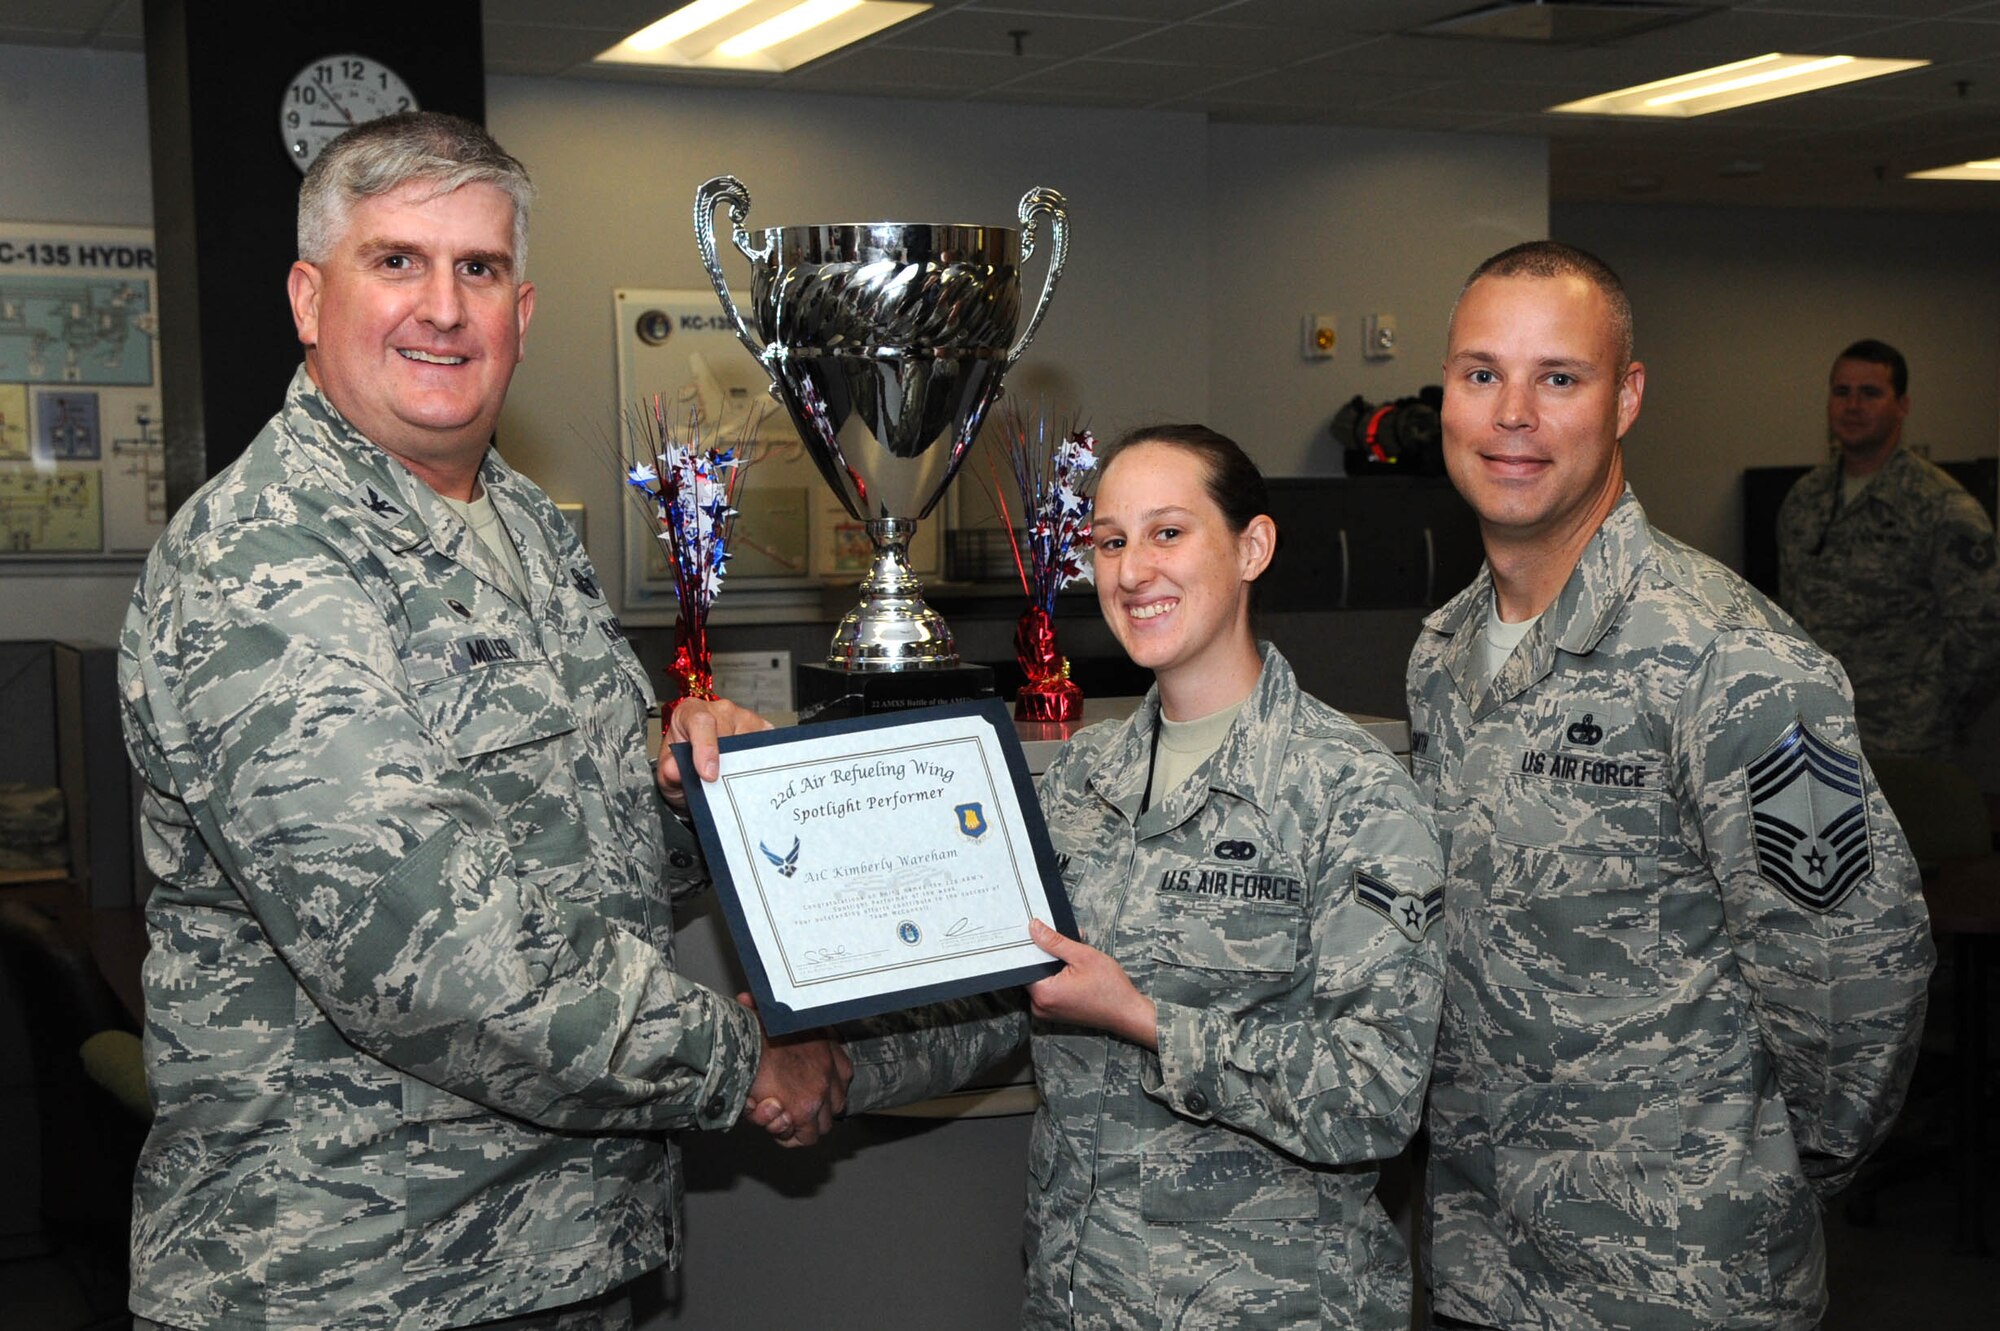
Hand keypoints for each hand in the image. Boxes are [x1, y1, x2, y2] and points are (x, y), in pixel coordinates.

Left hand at [657, 698, 772, 809]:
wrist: (696, 775)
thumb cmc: (681, 767)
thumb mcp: (667, 776)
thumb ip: (669, 772)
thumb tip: (676, 771)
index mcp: (689, 712)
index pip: (700, 722)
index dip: (706, 748)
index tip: (708, 774)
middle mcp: (718, 710)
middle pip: (728, 732)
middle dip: (724, 762)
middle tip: (718, 782)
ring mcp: (743, 718)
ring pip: (749, 741)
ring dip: (742, 764)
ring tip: (730, 777)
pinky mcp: (762, 729)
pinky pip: (766, 745)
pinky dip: (759, 762)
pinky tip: (747, 771)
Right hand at [740, 993, 851, 1146]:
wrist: (745, 1039)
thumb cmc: (749, 1025)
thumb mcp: (765, 1014)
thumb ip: (762, 1012)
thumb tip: (745, 999)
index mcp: (826, 1046)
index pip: (843, 1075)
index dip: (826, 1089)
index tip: (807, 1092)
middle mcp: (829, 1070)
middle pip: (834, 1105)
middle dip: (814, 1114)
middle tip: (789, 1113)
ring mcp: (819, 1091)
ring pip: (820, 1125)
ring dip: (800, 1128)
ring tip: (778, 1121)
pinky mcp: (803, 1110)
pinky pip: (804, 1137)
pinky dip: (789, 1136)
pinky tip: (772, 1123)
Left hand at [1026, 919, 1157, 1050]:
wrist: (1127, 1013)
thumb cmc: (1110, 988)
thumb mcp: (1083, 956)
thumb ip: (1055, 941)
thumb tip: (1034, 928)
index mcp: (1044, 993)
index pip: (1024, 964)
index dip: (1032, 946)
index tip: (1042, 934)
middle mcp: (1040, 1006)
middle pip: (1033, 971)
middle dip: (1048, 955)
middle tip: (1067, 947)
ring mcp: (1047, 1012)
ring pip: (1042, 979)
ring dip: (1055, 966)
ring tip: (1076, 960)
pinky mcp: (1055, 1013)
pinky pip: (1049, 989)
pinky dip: (1059, 977)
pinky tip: (1075, 971)